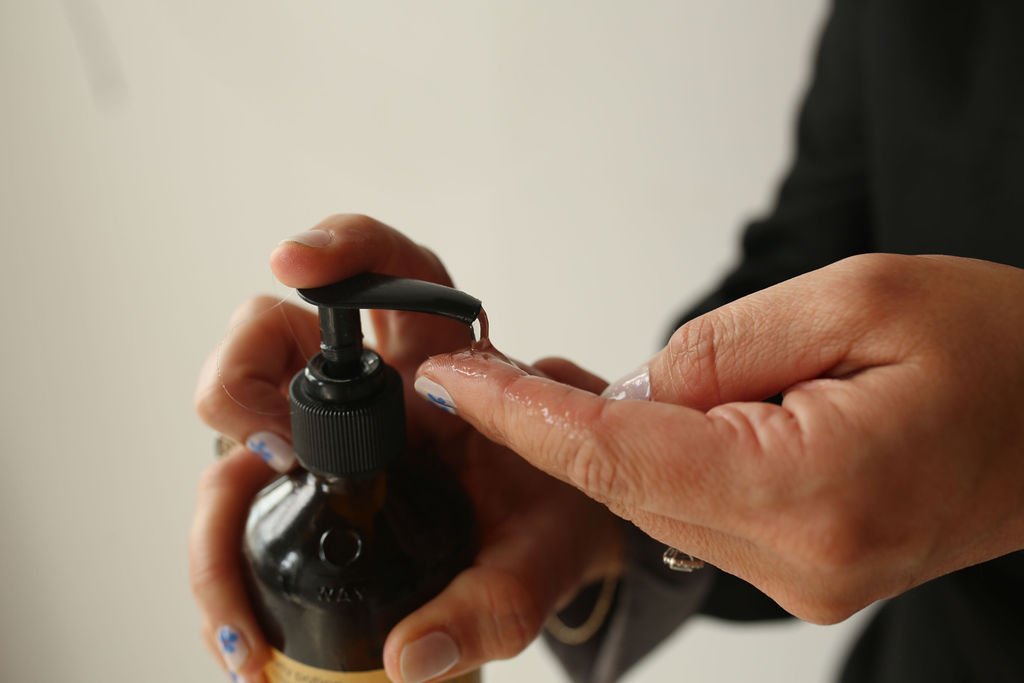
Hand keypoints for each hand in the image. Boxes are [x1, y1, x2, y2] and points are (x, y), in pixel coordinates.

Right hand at [191, 215, 622, 681]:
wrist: (555, 543)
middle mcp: (377, 385)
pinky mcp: (306, 475)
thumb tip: (411, 656)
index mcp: (445, 365)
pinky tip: (238, 628)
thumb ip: (496, 601)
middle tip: (274, 453)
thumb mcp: (542, 558)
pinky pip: (240, 495)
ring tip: (240, 603)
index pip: (395, 274)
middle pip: (274, 333)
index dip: (344, 249)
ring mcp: (332, 430)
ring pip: (238, 417)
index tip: (295, 263)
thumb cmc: (553, 521)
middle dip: (240, 379)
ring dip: (221, 501)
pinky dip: (223, 558)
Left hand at [417, 254, 1023, 623]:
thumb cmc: (998, 348)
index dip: (520, 416)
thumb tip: (630, 388)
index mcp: (812, 491)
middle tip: (493, 366)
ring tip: (674, 370)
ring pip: (658, 496)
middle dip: (557, 420)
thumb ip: (719, 349)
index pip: (617, 454)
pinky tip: (695, 411)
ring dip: (625, 434)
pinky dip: (670, 457)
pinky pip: (697, 508)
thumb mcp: (856, 299)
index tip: (452, 379)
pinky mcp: (800, 568)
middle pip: (628, 481)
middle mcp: (797, 559)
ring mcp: (799, 576)